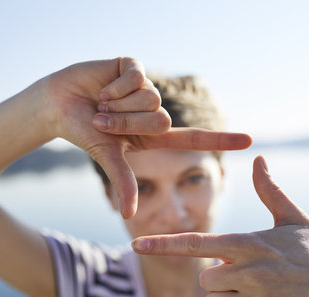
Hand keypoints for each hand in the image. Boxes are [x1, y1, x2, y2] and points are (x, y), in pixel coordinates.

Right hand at [43, 57, 251, 217]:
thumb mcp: (107, 157)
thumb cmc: (83, 132)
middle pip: (162, 120)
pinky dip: (114, 86)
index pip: (194, 138)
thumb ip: (123, 182)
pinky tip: (102, 86)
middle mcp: (153, 111)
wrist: (58, 105)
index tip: (250, 142)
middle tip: (106, 120)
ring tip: (102, 103)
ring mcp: (145, 88)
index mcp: (153, 134)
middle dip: (128, 123)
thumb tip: (129, 216)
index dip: (221, 139)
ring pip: (151, 98)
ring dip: (119, 105)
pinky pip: (137, 77)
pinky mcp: (133, 67)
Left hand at [132, 156, 308, 296]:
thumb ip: (268, 190)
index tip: (137, 243)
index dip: (164, 244)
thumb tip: (258, 157)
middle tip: (244, 275)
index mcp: (249, 242)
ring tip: (257, 291)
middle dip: (218, 279)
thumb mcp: (292, 217)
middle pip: (204, 281)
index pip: (196, 243)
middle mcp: (250, 271)